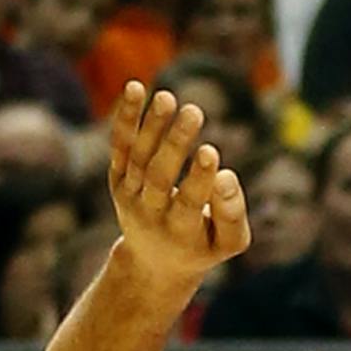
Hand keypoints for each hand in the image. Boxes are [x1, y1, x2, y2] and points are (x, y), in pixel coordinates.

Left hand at [108, 84, 249, 287]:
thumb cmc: (202, 246)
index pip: (189, 203)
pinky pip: (121, 145)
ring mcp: (129, 195)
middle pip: (158, 176)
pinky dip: (126, 118)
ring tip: (167, 96)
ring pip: (138, 157)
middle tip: (194, 111)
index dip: (198, 178)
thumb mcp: (228, 242)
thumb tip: (226, 175)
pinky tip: (135, 88)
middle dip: (175, 143)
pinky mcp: (118, 178)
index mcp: (181, 233)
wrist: (153, 262)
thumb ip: (232, 213)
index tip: (210, 151)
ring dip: (151, 125)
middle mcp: (149, 214)